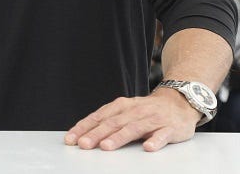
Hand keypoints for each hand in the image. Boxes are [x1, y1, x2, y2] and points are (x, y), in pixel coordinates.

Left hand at [64, 88, 201, 151]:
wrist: (178, 101)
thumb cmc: (147, 110)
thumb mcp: (125, 111)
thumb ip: (108, 121)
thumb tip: (83, 134)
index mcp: (121, 106)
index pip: (98, 117)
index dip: (83, 128)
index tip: (71, 139)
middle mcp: (135, 111)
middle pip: (112, 123)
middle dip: (96, 134)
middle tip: (83, 144)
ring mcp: (152, 119)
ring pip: (133, 128)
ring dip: (118, 137)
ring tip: (106, 147)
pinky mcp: (170, 128)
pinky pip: (162, 135)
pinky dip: (155, 141)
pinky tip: (148, 148)